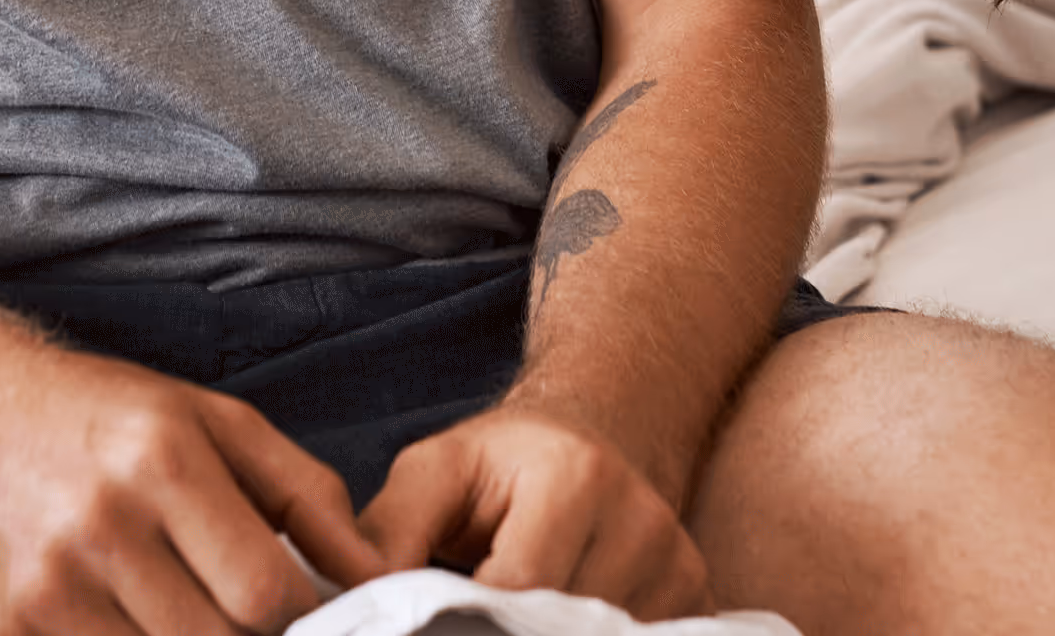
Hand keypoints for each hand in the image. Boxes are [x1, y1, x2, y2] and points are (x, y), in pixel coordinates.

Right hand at [0, 343, 384, 635]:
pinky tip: (148, 622)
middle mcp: (100, 526)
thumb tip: (378, 573)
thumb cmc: (111, 418)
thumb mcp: (218, 421)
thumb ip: (307, 496)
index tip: (303, 609)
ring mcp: (49, 589)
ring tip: (197, 612)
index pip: (266, 594)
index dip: (304, 618)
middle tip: (247, 612)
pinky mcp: (12, 632)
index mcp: (162, 461)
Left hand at [358, 404, 708, 619]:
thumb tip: (356, 600)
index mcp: (576, 476)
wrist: (591, 438)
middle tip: (473, 623)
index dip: (472, 623)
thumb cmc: (501, 463)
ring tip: (509, 619)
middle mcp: (643, 518)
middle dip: (506, 634)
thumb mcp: (434, 472)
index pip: (520, 588)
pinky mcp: (698, 598)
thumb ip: (389, 534)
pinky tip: (560, 623)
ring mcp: (680, 563)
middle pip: (565, 627)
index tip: (440, 623)